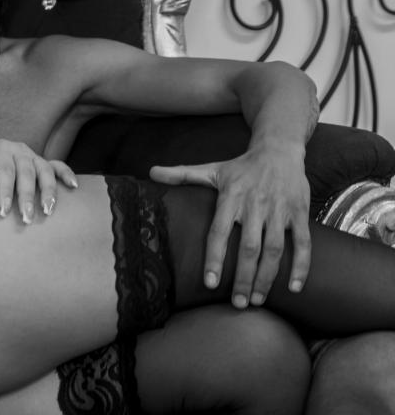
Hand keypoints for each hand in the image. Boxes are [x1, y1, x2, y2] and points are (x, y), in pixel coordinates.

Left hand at [0, 139, 77, 222]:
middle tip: (26, 218)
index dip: (5, 192)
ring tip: (48, 210)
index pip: (5, 171)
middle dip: (27, 197)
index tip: (4, 212)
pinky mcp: (40, 162)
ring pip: (44, 170)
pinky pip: (57, 165)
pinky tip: (73, 186)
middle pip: (27, 173)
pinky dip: (66, 174)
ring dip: (48, 190)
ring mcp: (32, 155)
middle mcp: (19, 150)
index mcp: (0, 149)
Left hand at [150, 144, 310, 307]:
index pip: (219, 231)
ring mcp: (279, 209)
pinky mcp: (299, 212)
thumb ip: (182, 174)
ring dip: (268, 277)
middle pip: (250, 247)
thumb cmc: (241, 167)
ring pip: (275, 249)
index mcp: (231, 196)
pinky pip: (303, 243)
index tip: (211, 283)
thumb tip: (150, 173)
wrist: (279, 150)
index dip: (215, 258)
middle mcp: (255, 204)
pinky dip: (301, 266)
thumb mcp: (212, 169)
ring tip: (258, 301)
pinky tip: (294, 288)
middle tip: (238, 304)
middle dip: (244, 278)